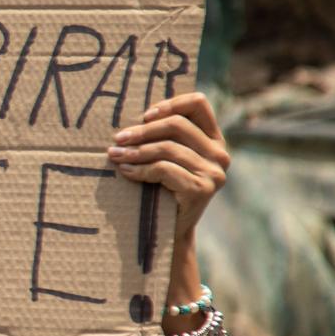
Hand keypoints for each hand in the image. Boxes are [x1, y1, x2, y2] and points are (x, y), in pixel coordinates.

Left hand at [106, 92, 229, 240]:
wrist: (169, 232)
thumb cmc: (162, 188)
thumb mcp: (169, 158)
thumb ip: (165, 136)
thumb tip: (134, 115)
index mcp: (214, 139)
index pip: (199, 104)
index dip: (170, 103)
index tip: (144, 115)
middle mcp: (219, 154)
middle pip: (177, 125)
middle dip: (143, 130)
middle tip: (118, 138)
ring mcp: (213, 173)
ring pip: (167, 148)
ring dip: (136, 151)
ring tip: (115, 155)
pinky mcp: (200, 189)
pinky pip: (164, 169)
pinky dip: (139, 169)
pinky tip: (125, 171)